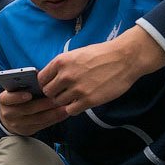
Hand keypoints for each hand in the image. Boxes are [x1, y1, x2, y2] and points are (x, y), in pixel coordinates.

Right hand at [0, 88, 67, 136]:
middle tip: (56, 98)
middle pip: (27, 109)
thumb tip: (39, 75)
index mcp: (4, 100)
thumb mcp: (13, 91)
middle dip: (43, 104)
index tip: (29, 94)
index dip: (18, 97)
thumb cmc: (14, 98)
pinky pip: (43, 125)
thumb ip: (22, 85)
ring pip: (38, 118)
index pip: (8, 98)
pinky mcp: (28, 130)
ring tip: (64, 106)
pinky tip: (63, 113)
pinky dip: (55, 119)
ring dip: (53, 113)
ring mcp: (18, 124)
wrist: (8, 118)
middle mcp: (9, 113)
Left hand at [39, 29, 164, 116]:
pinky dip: (74, 108)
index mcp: (60, 61)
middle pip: (48, 92)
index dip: (46, 83)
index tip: (52, 85)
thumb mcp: (76, 54)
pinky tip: (81, 102)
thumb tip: (53, 77)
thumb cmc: (100, 54)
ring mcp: (76, 89)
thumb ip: (62, 66)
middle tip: (64, 93)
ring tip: (74, 97)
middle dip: (54, 94)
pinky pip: (71, 110)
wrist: (123, 59)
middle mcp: (65, 75)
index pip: (41, 78)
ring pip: (59, 102)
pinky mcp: (88, 100)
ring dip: (65, 101)